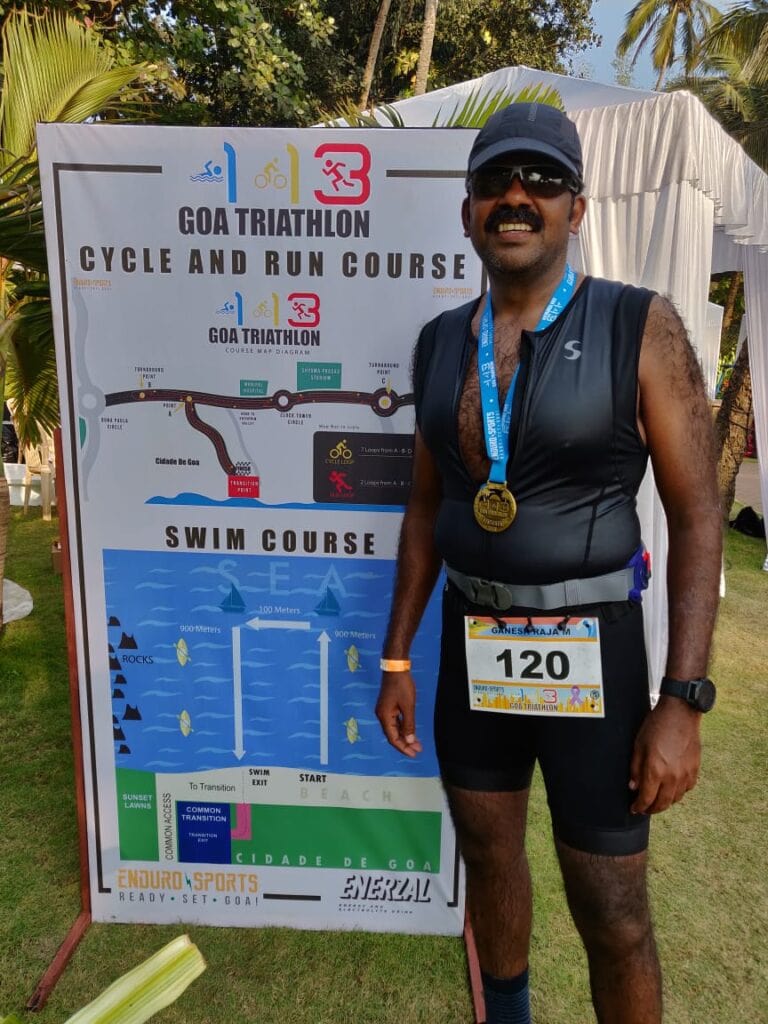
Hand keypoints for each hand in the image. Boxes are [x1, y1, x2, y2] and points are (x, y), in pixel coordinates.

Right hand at [375, 671, 422, 757]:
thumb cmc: (402, 685)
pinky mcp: (388, 706)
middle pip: (392, 735)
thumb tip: (410, 740)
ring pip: (394, 729)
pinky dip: (403, 728)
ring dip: (405, 736)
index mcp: (384, 716)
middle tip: (418, 750)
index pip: (393, 738)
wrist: (396, 668)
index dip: (403, 747)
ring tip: (417, 744)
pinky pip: (395, 722)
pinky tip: (410, 731)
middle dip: (405, 744)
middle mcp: (382, 715)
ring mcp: (384, 710)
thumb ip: (409, 724)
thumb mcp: (408, 706)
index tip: (414, 754)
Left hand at [629, 697, 701, 813]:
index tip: (634, 808)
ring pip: (676, 799)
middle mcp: (672, 777)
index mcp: (655, 771)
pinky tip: (671, 788)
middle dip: (651, 809)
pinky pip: (686, 789)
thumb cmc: (656, 726)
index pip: (646, 799)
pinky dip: (678, 793)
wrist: (680, 713)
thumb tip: (634, 787)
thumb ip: (635, 768)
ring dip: (665, 802)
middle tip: (644, 808)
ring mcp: (686, 774)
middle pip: (662, 804)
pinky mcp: (695, 770)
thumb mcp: (638, 745)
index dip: (639, 806)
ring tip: (657, 799)